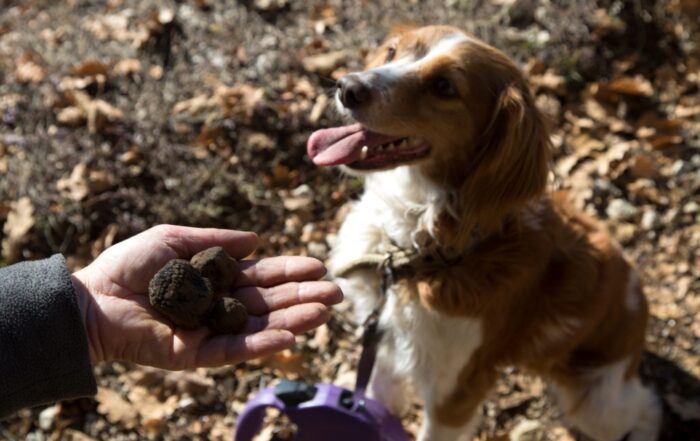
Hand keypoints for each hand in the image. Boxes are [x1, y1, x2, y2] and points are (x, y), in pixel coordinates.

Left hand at [70, 225, 341, 369]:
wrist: (91, 299)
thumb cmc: (129, 266)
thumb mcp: (175, 239)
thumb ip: (216, 241)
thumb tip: (257, 240)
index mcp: (216, 280)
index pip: (261, 277)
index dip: (289, 271)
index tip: (318, 265)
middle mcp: (219, 307)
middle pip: (269, 303)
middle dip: (302, 296)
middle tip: (335, 292)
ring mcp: (210, 332)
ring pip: (259, 327)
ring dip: (293, 320)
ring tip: (324, 311)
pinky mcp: (196, 355)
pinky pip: (234, 350)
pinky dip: (262, 344)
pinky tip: (289, 335)